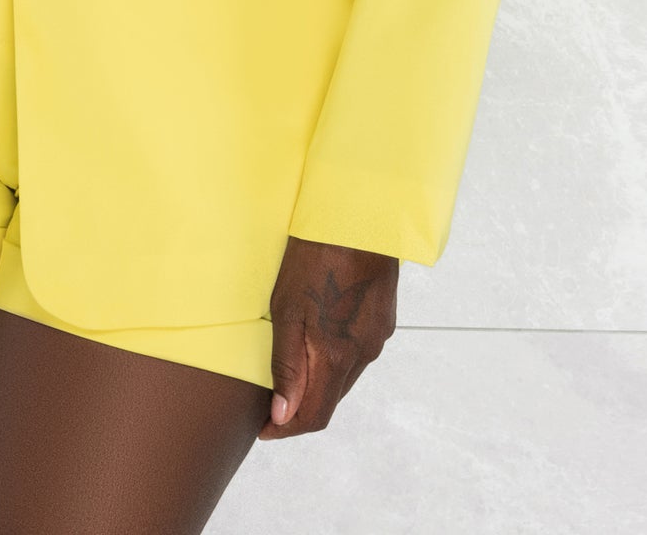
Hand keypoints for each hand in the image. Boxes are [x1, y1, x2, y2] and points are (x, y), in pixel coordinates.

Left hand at [258, 235, 397, 439]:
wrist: (360, 215)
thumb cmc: (316, 256)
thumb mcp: (288, 308)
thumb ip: (288, 365)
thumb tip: (282, 415)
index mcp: (338, 356)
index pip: (314, 416)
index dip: (286, 430)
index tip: (263, 429)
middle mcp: (363, 354)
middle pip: (330, 399)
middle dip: (300, 409)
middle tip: (269, 402)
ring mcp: (377, 336)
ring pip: (344, 377)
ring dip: (319, 383)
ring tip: (289, 372)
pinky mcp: (383, 319)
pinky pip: (357, 353)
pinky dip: (335, 360)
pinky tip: (318, 341)